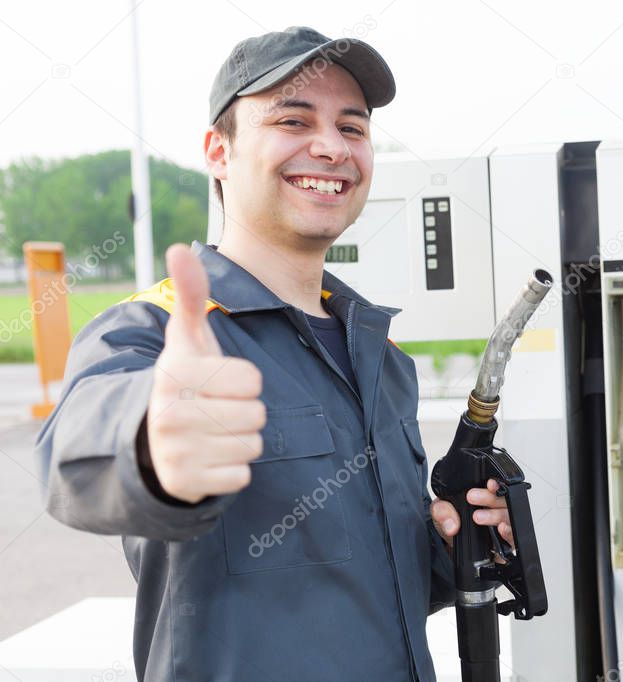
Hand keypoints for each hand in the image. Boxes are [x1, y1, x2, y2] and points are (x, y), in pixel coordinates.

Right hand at [146, 244, 265, 503]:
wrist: (151, 440)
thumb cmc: (186, 383)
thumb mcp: (188, 341)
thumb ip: (193, 296)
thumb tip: (180, 249)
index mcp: (176, 375)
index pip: (253, 380)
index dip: (243, 382)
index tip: (217, 383)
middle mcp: (171, 414)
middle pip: (256, 414)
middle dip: (244, 412)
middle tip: (216, 410)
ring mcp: (176, 453)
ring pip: (253, 445)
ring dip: (240, 440)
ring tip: (213, 433)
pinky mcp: (186, 484)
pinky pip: (243, 475)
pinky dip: (233, 469)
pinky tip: (210, 458)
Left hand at [431, 479, 514, 552]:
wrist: (452, 546)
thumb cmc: (451, 523)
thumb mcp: (441, 512)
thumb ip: (442, 512)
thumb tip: (451, 524)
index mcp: (485, 495)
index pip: (496, 486)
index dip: (496, 484)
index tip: (489, 484)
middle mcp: (497, 508)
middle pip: (505, 499)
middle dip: (491, 497)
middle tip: (472, 497)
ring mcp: (503, 525)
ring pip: (510, 517)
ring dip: (496, 515)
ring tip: (479, 517)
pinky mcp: (506, 543)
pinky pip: (513, 538)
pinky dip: (509, 533)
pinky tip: (501, 529)